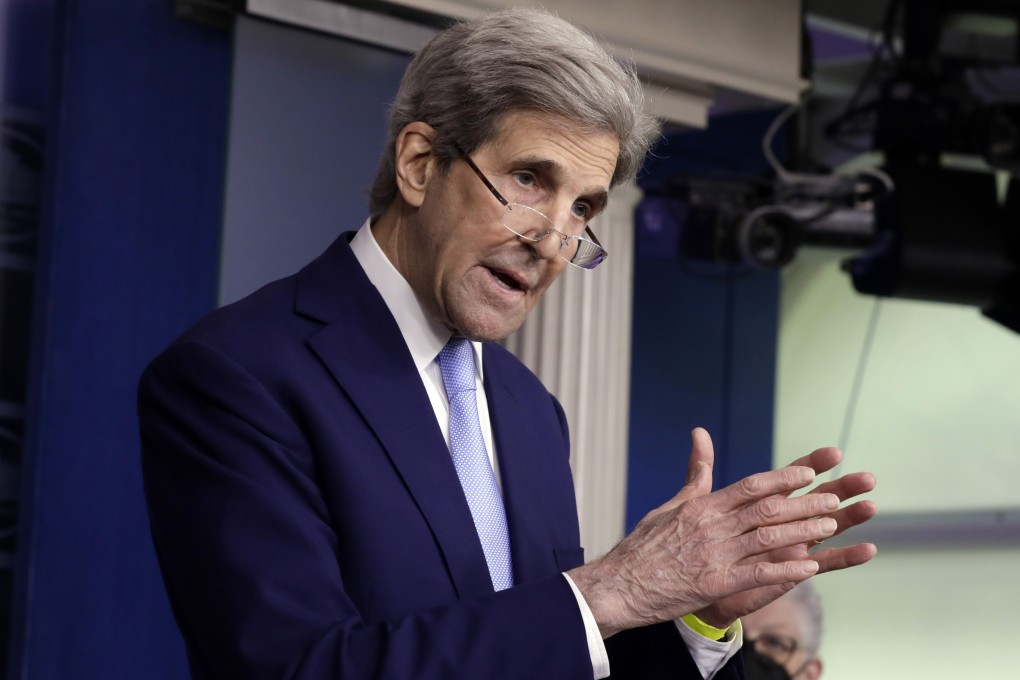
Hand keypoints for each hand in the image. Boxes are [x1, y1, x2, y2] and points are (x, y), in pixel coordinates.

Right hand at [568, 429, 842, 637]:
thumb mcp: (670, 506)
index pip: (751, 486)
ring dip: (802, 531)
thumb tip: (701, 434)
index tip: (810, 472)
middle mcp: (710, 526)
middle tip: (833, 498)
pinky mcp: (714, 584)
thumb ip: (696, 475)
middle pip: (766, 509)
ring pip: (767, 537)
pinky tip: (810, 566)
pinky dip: (785, 568)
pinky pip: (757, 573)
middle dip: (804, 502)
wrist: (619, 585)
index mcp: (701, 506)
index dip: (783, 478)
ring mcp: (713, 555)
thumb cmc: (643, 546)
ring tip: (830, 525)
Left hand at [695, 445, 876, 626]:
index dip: (812, 465)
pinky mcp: (792, 571)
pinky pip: (822, 564)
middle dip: (842, 489)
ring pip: (827, 529)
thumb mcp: (702, 503)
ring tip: (871, 506)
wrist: (698, 583)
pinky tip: (868, 550)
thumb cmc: (705, 541)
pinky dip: (845, 558)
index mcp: (766, 503)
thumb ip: (703, 469)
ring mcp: (791, 546)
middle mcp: (784, 522)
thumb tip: (697, 430)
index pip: (793, 479)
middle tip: (867, 478)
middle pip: (818, 500)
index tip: (834, 452)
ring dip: (849, 519)